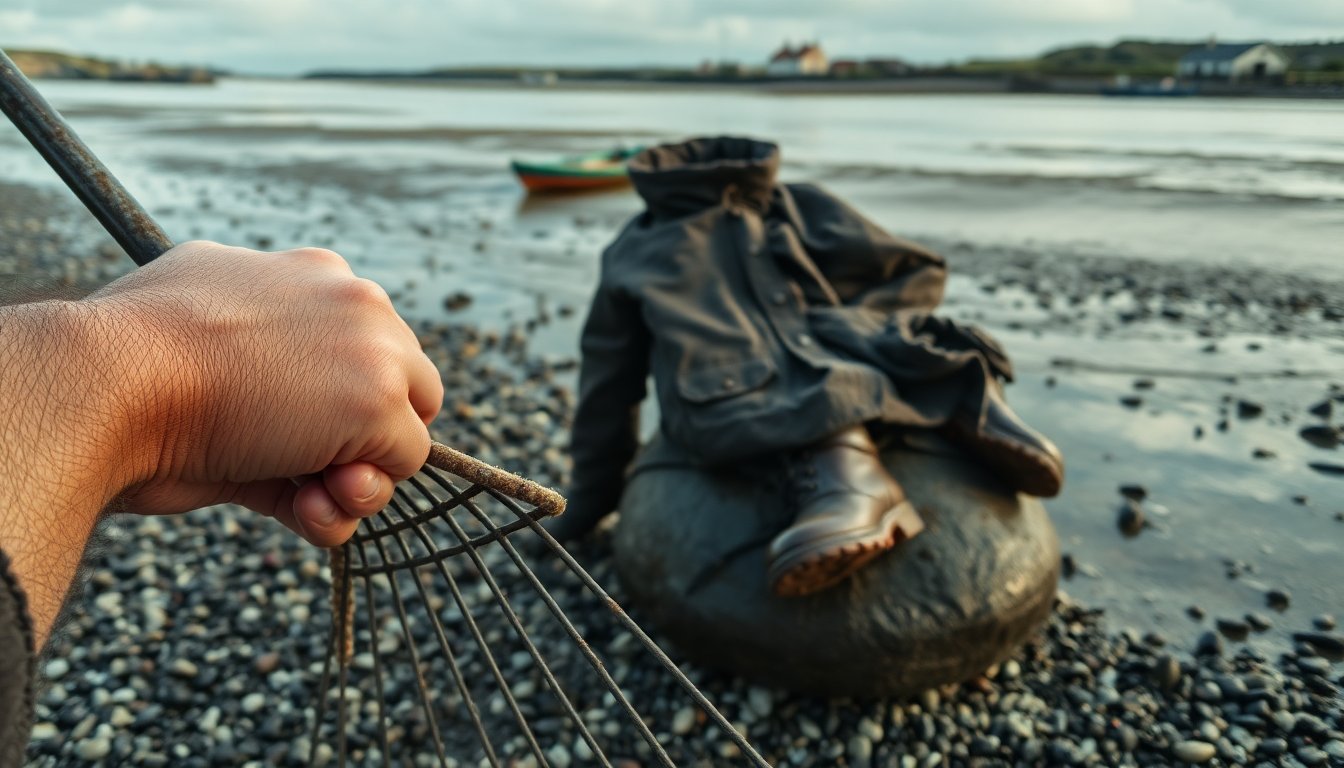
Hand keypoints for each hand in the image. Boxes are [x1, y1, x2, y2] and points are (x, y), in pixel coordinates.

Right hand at [86, 241, 442, 545]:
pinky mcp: (380, 400)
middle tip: (305, 474)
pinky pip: (403, 464)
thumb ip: (265, 385)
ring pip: (406, 426)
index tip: (286, 428)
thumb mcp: (202, 358)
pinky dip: (355, 500)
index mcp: (303, 275)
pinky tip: (308, 504)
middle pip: (396, 382)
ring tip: (311, 496)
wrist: (108, 382)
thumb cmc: (129, 374)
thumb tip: (293, 444)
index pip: (355, 345)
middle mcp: (349, 299)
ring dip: (360, 477)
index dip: (332, 399)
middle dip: (358, 437)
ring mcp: (372, 347)